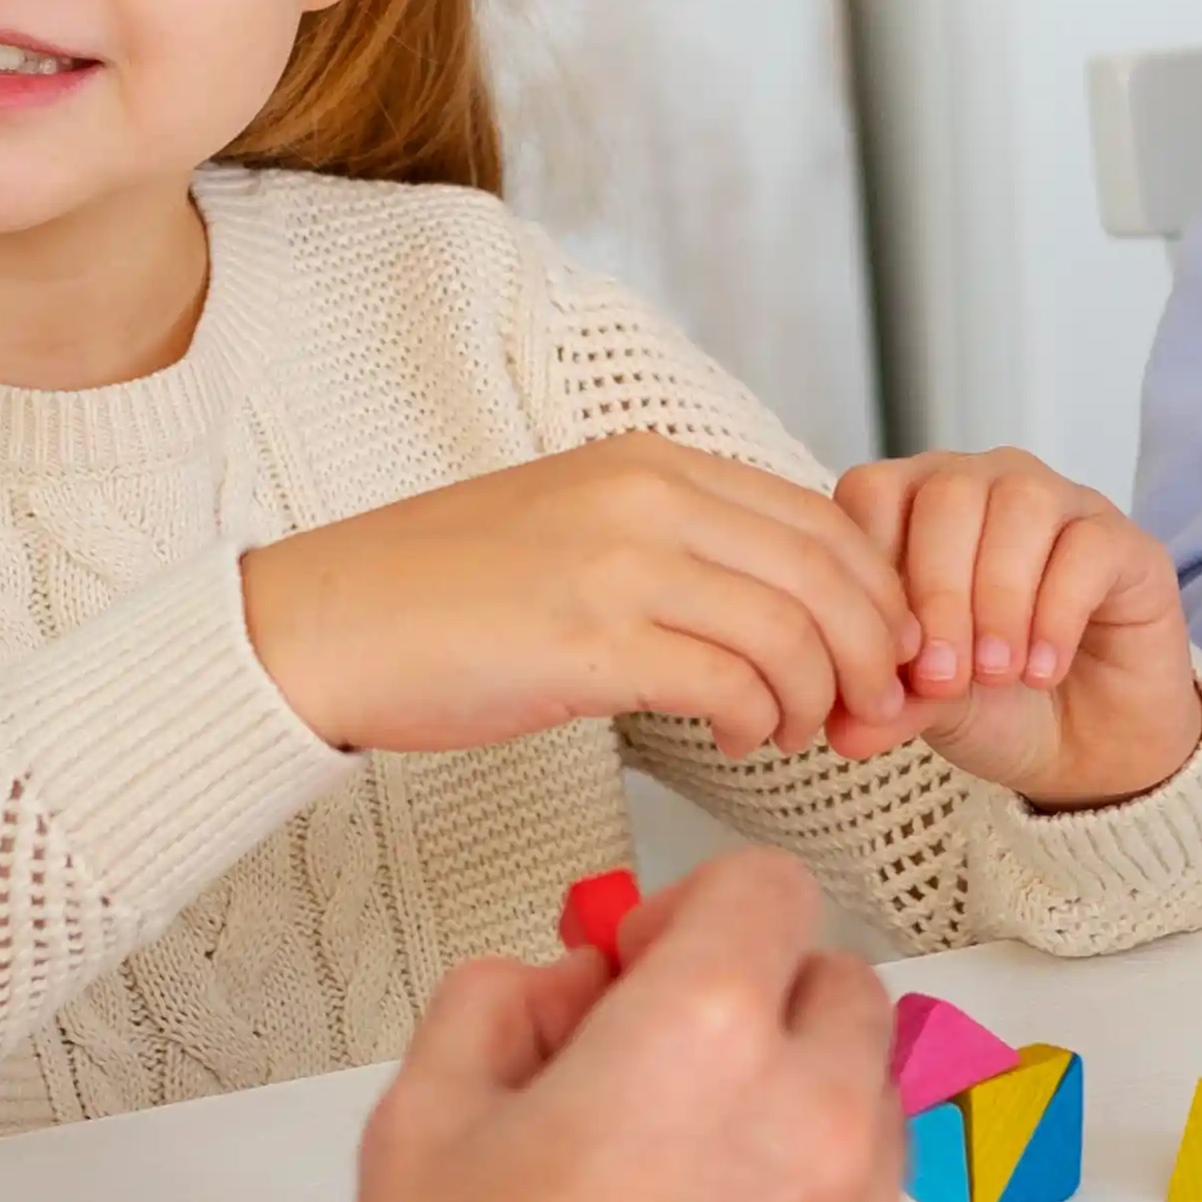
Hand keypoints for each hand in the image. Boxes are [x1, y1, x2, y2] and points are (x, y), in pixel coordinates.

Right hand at [244, 441, 918, 762]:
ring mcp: (618, 565)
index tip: (876, 653)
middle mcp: (647, 496)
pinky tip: (740, 740)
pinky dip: (758, 721)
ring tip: (793, 732)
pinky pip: (728, 683)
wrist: (324, 622)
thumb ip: (673, 541)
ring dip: (816, 697)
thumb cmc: (442, 594)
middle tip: (867, 709)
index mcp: (652, 462)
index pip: (819, 517)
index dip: (872, 594)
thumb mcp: (576, 525)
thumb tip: (772, 597)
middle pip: (827, 572)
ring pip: (791, 631)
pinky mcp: (589, 642)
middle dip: (868, 652)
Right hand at [327, 848, 917, 1201]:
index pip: (766, 889)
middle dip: (761, 1010)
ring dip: (792, 1128)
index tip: (648, 967)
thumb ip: (504, 1007)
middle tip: (668, 1079)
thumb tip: (567, 990)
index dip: (694, 913)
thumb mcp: (420, 1121)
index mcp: (703, 1038)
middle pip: (842, 994)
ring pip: (866, 1123)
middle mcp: (813, 1124)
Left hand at [831, 448, 1201, 810]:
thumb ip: (887, 701)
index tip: (888, 657)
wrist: (1086, 750)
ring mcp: (1060, 504)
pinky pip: (1087, 546)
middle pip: (949, 494)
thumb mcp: (927, 707)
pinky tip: (1044, 670)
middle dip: (940, 593)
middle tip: (946, 678)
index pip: (874, 492)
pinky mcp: (1123, 540)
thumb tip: (840, 729)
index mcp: (916, 508)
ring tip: (999, 674)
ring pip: (1020, 505)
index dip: (873, 571)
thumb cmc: (995, 707)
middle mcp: (986, 488)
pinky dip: (1058, 613)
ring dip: (1000, 598)